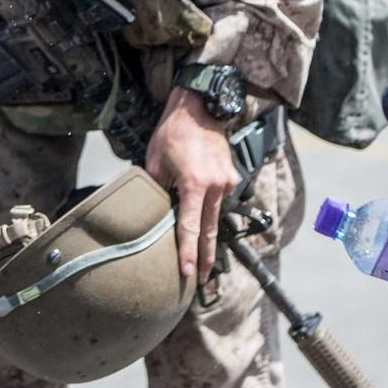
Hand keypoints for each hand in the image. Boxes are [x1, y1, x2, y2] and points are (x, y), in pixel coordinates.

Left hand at [145, 87, 239, 284]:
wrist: (199, 108)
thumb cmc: (173, 132)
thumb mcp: (156, 162)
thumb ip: (157, 189)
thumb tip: (156, 211)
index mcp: (195, 184)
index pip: (190, 227)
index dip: (188, 253)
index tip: (188, 273)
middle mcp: (216, 186)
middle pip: (210, 229)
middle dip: (206, 257)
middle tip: (203, 280)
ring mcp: (227, 181)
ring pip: (216, 215)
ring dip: (209, 235)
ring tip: (205, 258)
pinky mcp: (231, 176)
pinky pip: (220, 200)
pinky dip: (212, 210)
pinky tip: (206, 218)